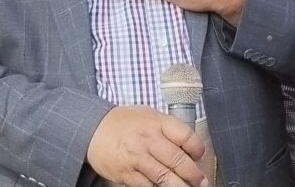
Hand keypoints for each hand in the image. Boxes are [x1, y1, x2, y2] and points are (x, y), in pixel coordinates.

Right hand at [86, 105, 206, 186]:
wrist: (93, 130)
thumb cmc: (123, 122)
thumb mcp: (148, 115)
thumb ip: (168, 128)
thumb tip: (190, 147)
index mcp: (156, 122)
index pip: (186, 136)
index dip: (197, 149)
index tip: (199, 155)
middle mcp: (147, 139)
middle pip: (178, 160)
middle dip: (194, 174)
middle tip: (201, 181)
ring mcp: (136, 158)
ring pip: (165, 177)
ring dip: (180, 186)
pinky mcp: (126, 174)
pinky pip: (148, 186)